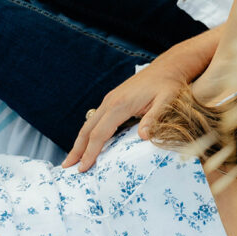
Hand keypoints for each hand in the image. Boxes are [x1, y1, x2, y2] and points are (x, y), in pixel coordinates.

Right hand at [61, 60, 182, 171]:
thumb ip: (154, 118)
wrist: (167, 68)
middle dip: (77, 150)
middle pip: (87, 129)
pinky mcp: (113, 100)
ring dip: (80, 142)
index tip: (83, 168)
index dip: (90, 152)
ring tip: (73, 158)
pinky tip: (88, 143)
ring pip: (89, 124)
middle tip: (67, 167)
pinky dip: (89, 133)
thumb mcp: (167, 101)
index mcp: (120, 105)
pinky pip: (96, 119)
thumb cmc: (168, 84)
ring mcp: (110, 100)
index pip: (100, 133)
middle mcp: (110, 102)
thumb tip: (143, 137)